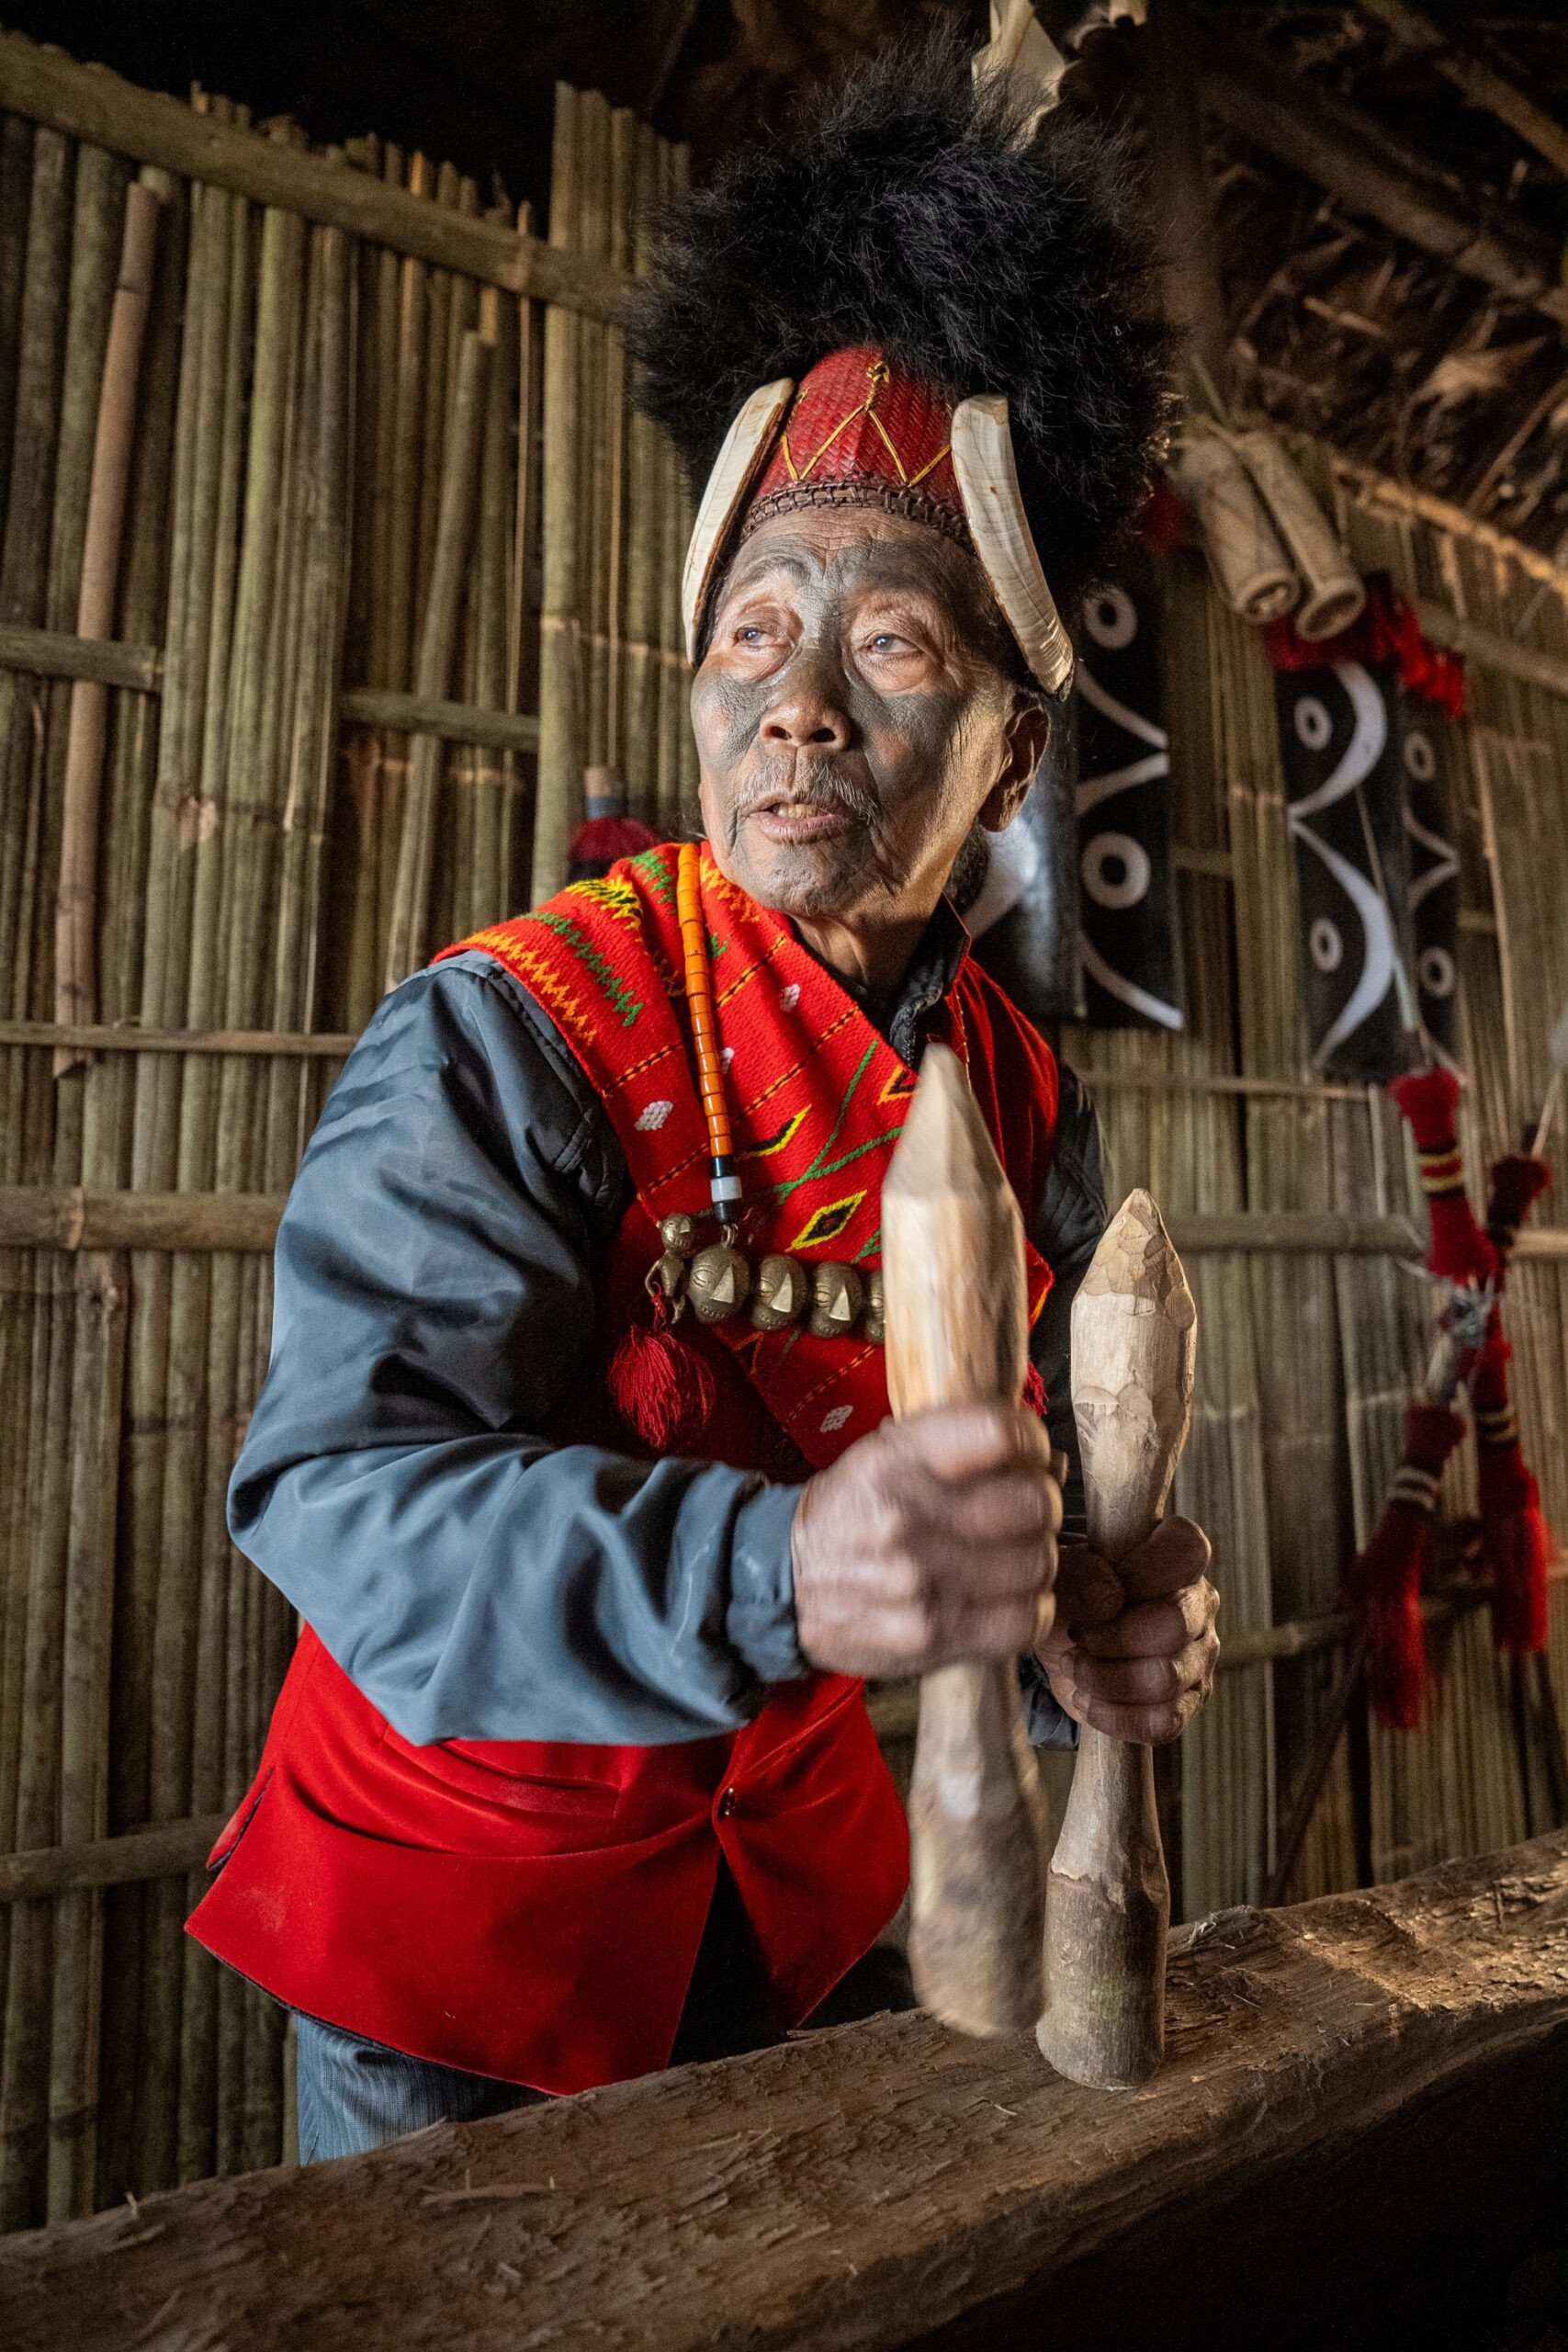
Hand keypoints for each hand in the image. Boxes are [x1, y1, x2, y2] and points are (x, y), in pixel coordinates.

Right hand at [791, 1403, 1062, 1678]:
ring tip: (1009, 1557)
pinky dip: (1031, 1610)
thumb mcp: (884, 1454)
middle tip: (1024, 1511)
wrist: (783, 1584)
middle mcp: (906, 1517)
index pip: (1000, 1432)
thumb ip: (960, 1445)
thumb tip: (1050, 1462)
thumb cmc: (849, 1513)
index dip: (1032, 1441)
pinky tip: (1007, 1597)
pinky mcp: (931, 1637)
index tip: (1030, 1454)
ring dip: (1035, 1559)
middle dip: (1040, 1505)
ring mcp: (919, 1582)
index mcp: (894, 1458)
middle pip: (1033, 1503)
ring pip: (1038, 1563)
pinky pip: (1027, 1621)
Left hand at [1035, 1517, 1217, 1744]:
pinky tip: (1087, 1699)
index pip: (1187, 1551)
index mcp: (1177, 1556)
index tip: (1100, 1590)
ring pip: (1166, 1678)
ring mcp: (1199, 1656)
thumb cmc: (1069, 1596)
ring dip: (1105, 1678)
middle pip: (1176, 1624)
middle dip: (1112, 1637)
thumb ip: (1076, 1572)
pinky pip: (1165, 1721)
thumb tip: (1109, 1599)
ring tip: (1075, 1666)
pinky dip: (1116, 1716)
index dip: (1141, 1572)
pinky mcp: (1187, 1702)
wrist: (1061, 1644)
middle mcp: (1198, 1604)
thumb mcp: (1058, 1575)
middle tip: (1078, 1635)